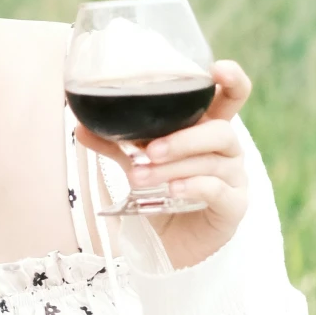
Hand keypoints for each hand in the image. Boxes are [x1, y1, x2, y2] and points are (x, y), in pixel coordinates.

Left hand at [73, 60, 251, 268]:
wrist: (167, 244)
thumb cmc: (159, 196)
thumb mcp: (137, 163)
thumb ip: (117, 144)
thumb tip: (81, 125)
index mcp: (208, 130)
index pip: (232, 98)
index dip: (232, 80)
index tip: (217, 70)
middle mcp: (227, 151)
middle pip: (221, 131)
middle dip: (183, 139)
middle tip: (149, 150)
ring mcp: (235, 178)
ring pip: (212, 163)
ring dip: (173, 168)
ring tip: (140, 177)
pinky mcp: (233, 207)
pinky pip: (219, 191)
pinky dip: (193, 187)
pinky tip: (172, 191)